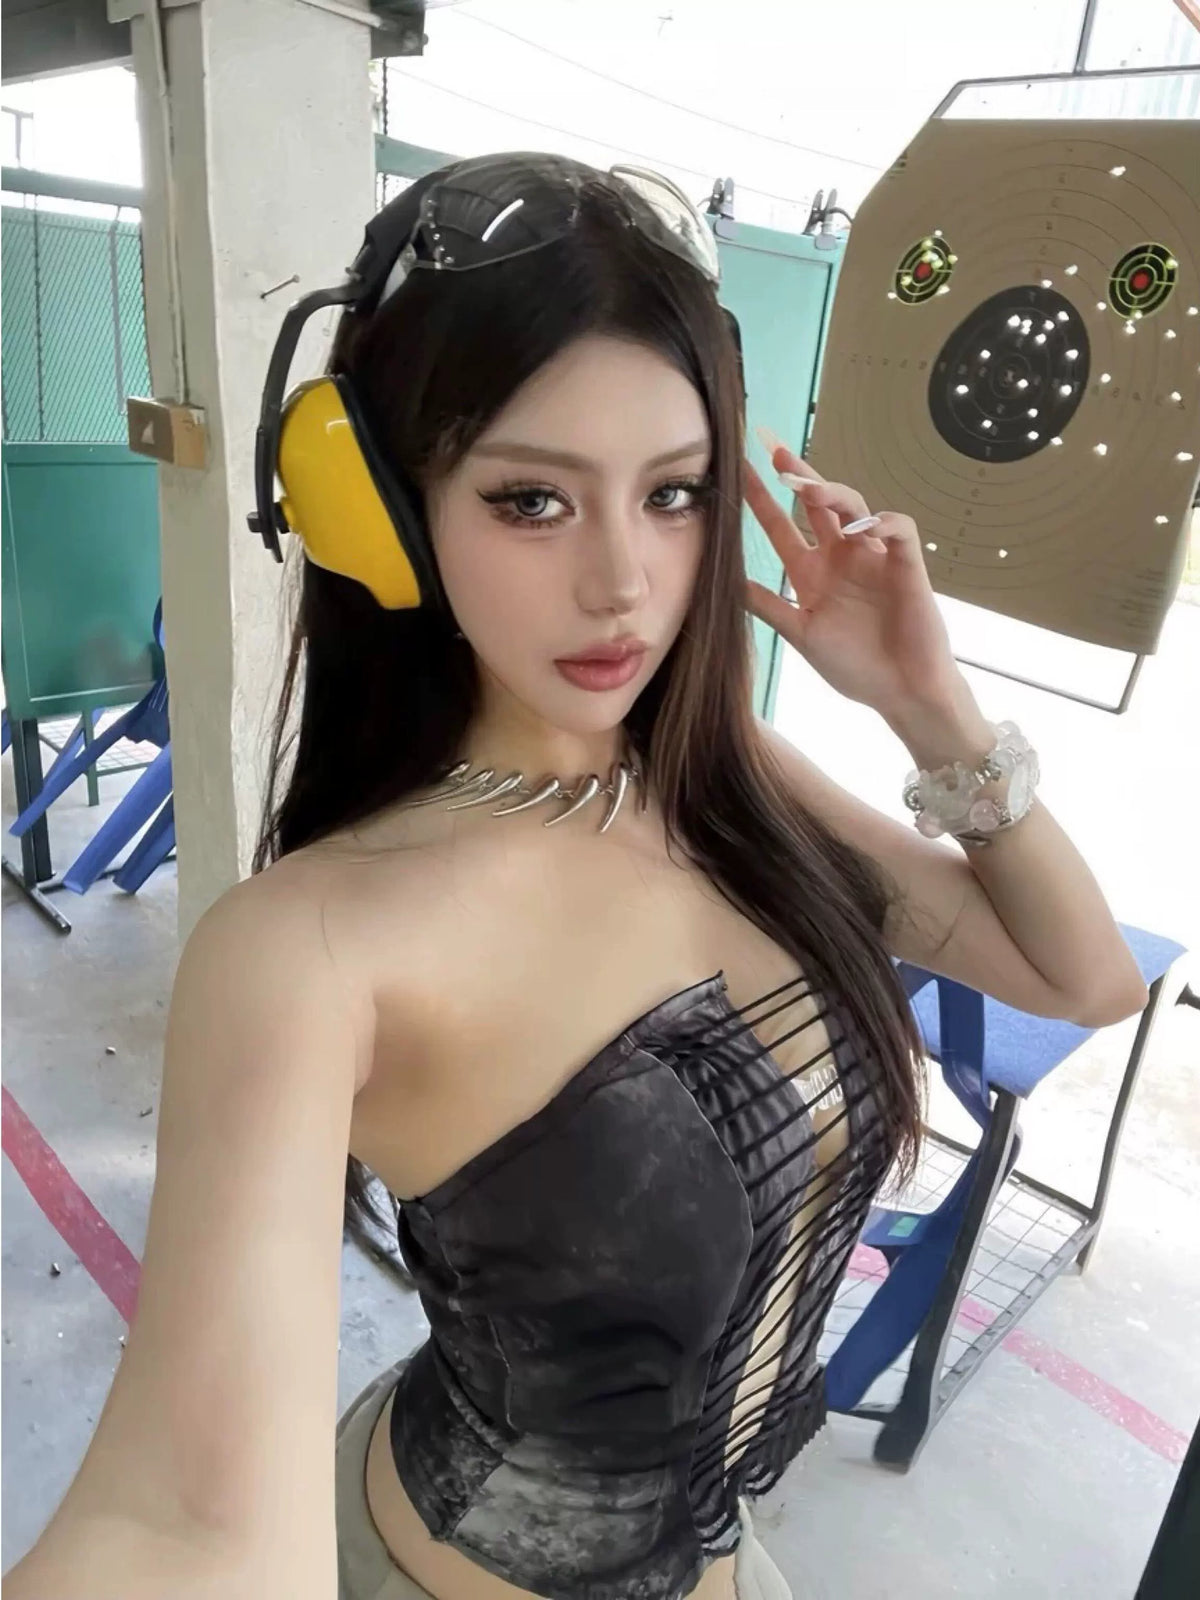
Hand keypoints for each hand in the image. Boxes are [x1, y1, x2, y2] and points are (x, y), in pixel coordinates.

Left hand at [743, 435, 961, 720]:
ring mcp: (874, 558)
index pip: (781, 526)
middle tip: (775, 452)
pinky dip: (884, 523)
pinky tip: (864, 528)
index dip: (761, 500)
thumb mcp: (801, 634)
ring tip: (808, 487)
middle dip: (799, 477)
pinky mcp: (906, 566)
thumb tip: (724, 581)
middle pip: (818, 504)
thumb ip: (767, 606)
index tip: (738, 471)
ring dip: (833, 494)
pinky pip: (900, 530)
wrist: (901, 693)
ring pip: (856, 508)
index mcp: (813, 572)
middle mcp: (841, 557)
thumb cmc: (856, 667)